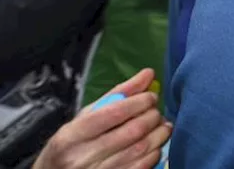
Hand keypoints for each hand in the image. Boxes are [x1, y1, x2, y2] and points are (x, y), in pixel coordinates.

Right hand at [33, 69, 169, 168]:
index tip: (151, 97)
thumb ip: (117, 95)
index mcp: (71, 136)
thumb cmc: (72, 144)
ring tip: (162, 126)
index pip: (114, 113)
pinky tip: (155, 146)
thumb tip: (148, 73)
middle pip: (132, 131)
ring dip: (159, 134)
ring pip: (142, 149)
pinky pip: (144, 166)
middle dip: (152, 117)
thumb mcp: (85, 118)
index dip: (139, 102)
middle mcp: (82, 157)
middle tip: (156, 112)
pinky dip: (155, 153)